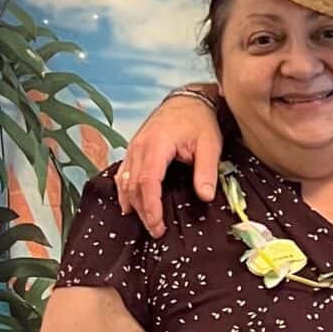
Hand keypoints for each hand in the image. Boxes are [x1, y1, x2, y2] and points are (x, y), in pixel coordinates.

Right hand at [113, 90, 220, 237]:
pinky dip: (125, 191)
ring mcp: (134, 147)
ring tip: (147, 222)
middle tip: (157, 231)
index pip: (148, 181)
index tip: (158, 224)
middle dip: (144, 211)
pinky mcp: (134, 150)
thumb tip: (205, 196)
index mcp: (157, 144)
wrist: (188, 100)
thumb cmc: (199, 121)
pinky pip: (123, 173)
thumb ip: (206, 171)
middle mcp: (139, 146)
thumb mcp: (210, 144)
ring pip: (125, 181)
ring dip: (134, 204)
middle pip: (133, 185)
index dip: (151, 206)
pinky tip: (130, 206)